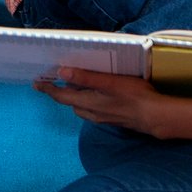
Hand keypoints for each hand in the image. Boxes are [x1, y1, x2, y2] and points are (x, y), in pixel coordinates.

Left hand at [33, 68, 168, 135]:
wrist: (154, 117)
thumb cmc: (133, 97)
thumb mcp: (108, 83)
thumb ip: (85, 78)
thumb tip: (62, 72)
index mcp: (87, 103)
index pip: (61, 97)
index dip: (48, 90)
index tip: (36, 84)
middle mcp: (92, 113)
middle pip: (70, 103)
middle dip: (62, 93)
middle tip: (55, 80)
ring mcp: (103, 118)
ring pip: (82, 107)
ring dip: (76, 97)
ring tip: (76, 84)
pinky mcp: (113, 119)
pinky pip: (93, 110)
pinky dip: (89, 101)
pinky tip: (97, 95)